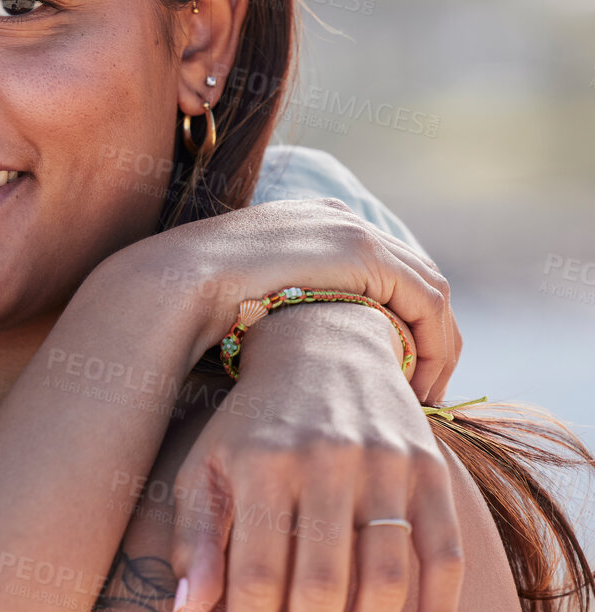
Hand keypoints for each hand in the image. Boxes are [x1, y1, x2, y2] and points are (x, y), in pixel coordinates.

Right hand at [88, 197, 455, 401]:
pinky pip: (426, 300)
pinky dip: (435, 344)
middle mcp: (337, 216)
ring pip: (430, 290)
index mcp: (311, 221)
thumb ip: (286, 309)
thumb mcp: (250, 301)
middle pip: (415, 278)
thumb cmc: (196, 307)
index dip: (405, 323)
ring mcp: (351, 229)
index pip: (385, 270)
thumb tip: (300, 348)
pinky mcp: (363, 253)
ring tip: (425, 396)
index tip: (400, 372)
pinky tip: (418, 385)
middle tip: (427, 390)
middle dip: (431, 337)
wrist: (173, 287)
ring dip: (439, 347)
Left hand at [166, 306, 460, 611]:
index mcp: (261, 463)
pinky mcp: (431, 472)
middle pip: (321, 586)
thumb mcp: (207, 463)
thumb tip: (185, 610)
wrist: (322, 343)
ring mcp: (385, 466)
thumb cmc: (251, 423)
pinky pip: (444, 558)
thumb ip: (195, 536)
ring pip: (384, 581)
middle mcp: (326, 462)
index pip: (257, 574)